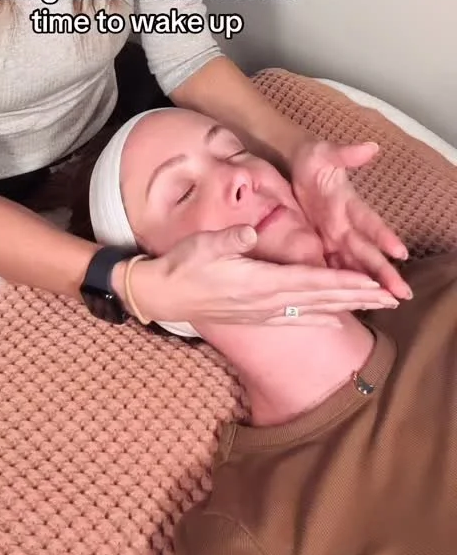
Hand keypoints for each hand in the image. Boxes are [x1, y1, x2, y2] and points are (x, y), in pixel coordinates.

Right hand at [122, 225, 400, 328]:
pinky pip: (294, 319)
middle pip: (321, 300)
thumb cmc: (182, 266)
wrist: (162, 295)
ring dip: (346, 308)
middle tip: (391, 298)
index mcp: (258, 283)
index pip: (311, 283)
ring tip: (373, 307)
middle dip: (357, 298)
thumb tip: (251, 234)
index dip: (344, 284)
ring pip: (313, 311)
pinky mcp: (255, 317)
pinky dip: (319, 318)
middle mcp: (266, 303)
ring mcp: (261, 313)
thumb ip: (230, 240)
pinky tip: (334, 320)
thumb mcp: (203, 245)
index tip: (372, 283)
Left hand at [291, 139, 411, 298]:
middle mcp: (346, 224)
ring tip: (387, 303)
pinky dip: (342, 283)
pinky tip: (353, 301)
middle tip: (402, 293)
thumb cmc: (314, 158)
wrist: (293, 164)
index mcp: (349, 204)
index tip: (399, 252)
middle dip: (384, 272)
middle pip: (367, 251)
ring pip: (355, 264)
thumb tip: (370, 147)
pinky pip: (333, 266)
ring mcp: (335, 236)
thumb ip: (346, 153)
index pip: (369, 222)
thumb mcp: (326, 152)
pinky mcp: (321, 243)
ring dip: (369, 283)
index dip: (383, 236)